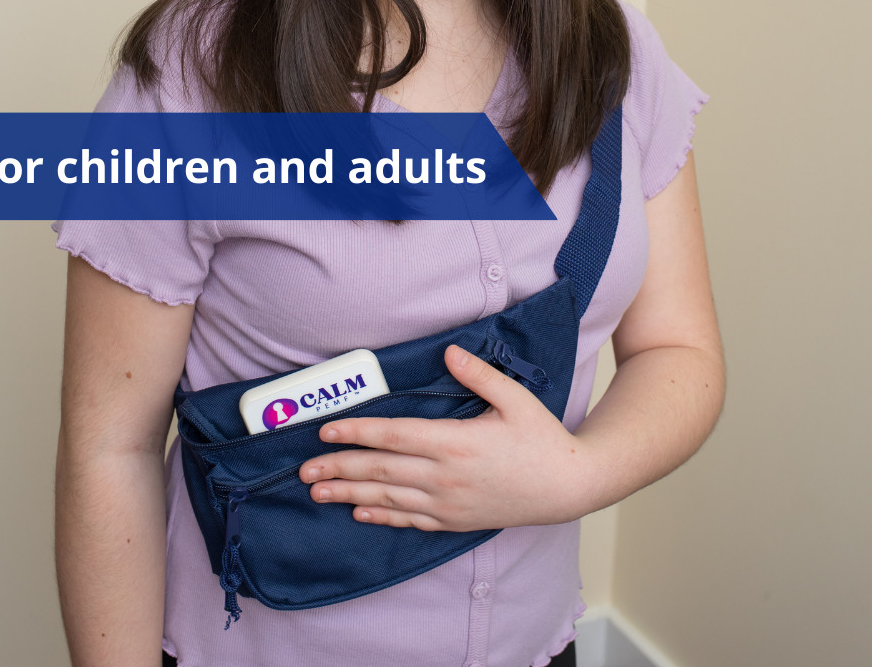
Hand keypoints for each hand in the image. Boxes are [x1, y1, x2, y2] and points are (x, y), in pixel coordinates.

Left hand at [298, 344, 598, 530]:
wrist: (568, 486)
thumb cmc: (542, 438)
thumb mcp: (515, 399)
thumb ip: (479, 375)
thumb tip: (449, 351)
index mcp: (456, 441)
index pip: (394, 437)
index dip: (357, 433)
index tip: (326, 432)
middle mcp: (446, 475)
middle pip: (381, 470)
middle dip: (339, 468)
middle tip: (303, 468)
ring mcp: (449, 503)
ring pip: (388, 498)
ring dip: (349, 496)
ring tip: (317, 492)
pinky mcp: (455, 520)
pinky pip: (410, 520)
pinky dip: (381, 516)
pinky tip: (360, 514)